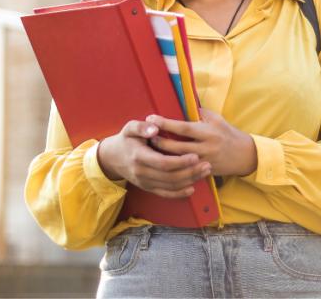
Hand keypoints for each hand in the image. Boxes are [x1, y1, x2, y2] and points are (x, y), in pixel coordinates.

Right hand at [96, 120, 211, 198]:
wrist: (113, 158)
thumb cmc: (126, 140)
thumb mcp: (129, 128)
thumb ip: (141, 126)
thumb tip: (155, 128)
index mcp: (139, 156)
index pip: (163, 163)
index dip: (180, 162)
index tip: (195, 156)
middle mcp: (141, 172)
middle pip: (170, 176)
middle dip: (190, 172)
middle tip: (207, 164)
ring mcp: (145, 182)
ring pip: (170, 186)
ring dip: (189, 180)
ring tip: (205, 172)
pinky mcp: (148, 188)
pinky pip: (165, 194)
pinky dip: (180, 193)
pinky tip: (192, 188)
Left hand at [147, 109, 256, 177]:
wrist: (243, 155)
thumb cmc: (227, 133)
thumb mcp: (216, 119)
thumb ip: (198, 113)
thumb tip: (180, 104)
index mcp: (208, 132)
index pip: (183, 127)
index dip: (166, 123)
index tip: (152, 118)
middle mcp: (206, 147)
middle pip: (178, 147)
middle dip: (160, 141)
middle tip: (146, 135)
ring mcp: (204, 162)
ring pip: (179, 161)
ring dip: (163, 154)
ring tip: (150, 148)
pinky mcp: (203, 172)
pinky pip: (185, 170)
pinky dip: (172, 166)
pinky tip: (162, 162)